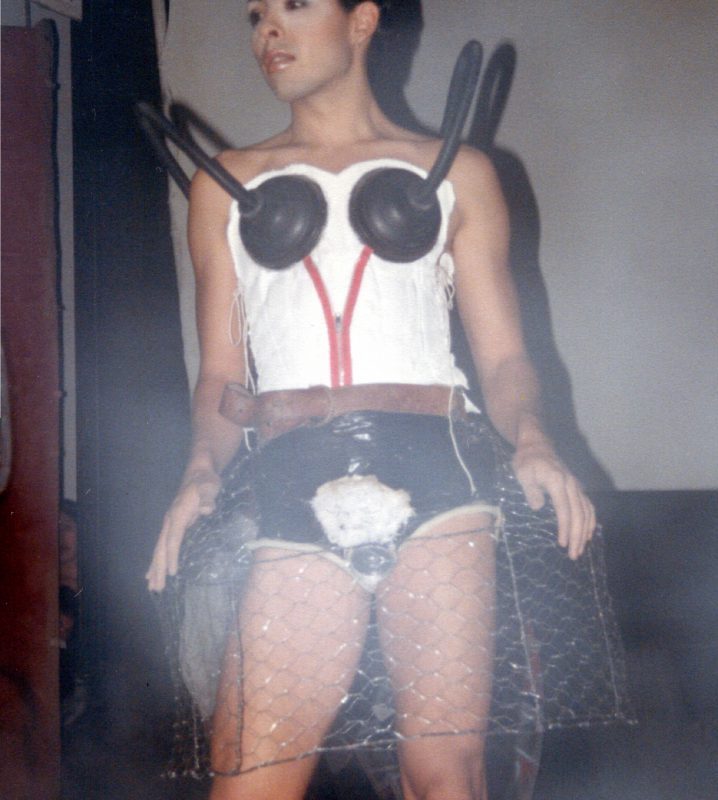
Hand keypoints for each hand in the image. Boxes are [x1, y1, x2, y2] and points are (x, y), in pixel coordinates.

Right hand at [146, 469, 220, 591]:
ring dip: (155, 568)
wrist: (199, 471)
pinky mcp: (173, 525)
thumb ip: (208, 497)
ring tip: (152, 586)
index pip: (173, 540)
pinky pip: (163, 546)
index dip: (172, 556)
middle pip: (162, 548)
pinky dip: (158, 560)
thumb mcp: (209, 486)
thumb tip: (207, 509)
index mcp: (177, 515)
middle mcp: (170, 521)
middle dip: (158, 568)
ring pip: (159, 549)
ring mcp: (170, 523)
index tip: (172, 574)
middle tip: (156, 589)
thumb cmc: (206, 481)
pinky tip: (154, 572)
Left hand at [512, 442, 595, 559]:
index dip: (565, 528)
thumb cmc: (527, 461)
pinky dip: (590, 521)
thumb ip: (530, 490)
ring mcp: (576, 485)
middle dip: (577, 536)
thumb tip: (537, 507)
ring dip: (584, 532)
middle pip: (578, 514)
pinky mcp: (577, 487)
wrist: (537, 445)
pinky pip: (588, 506)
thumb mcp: (522, 473)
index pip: (564, 509)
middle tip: (573, 555)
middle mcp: (571, 484)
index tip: (563, 544)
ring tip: (580, 549)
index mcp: (557, 481)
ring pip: (586, 511)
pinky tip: (588, 533)